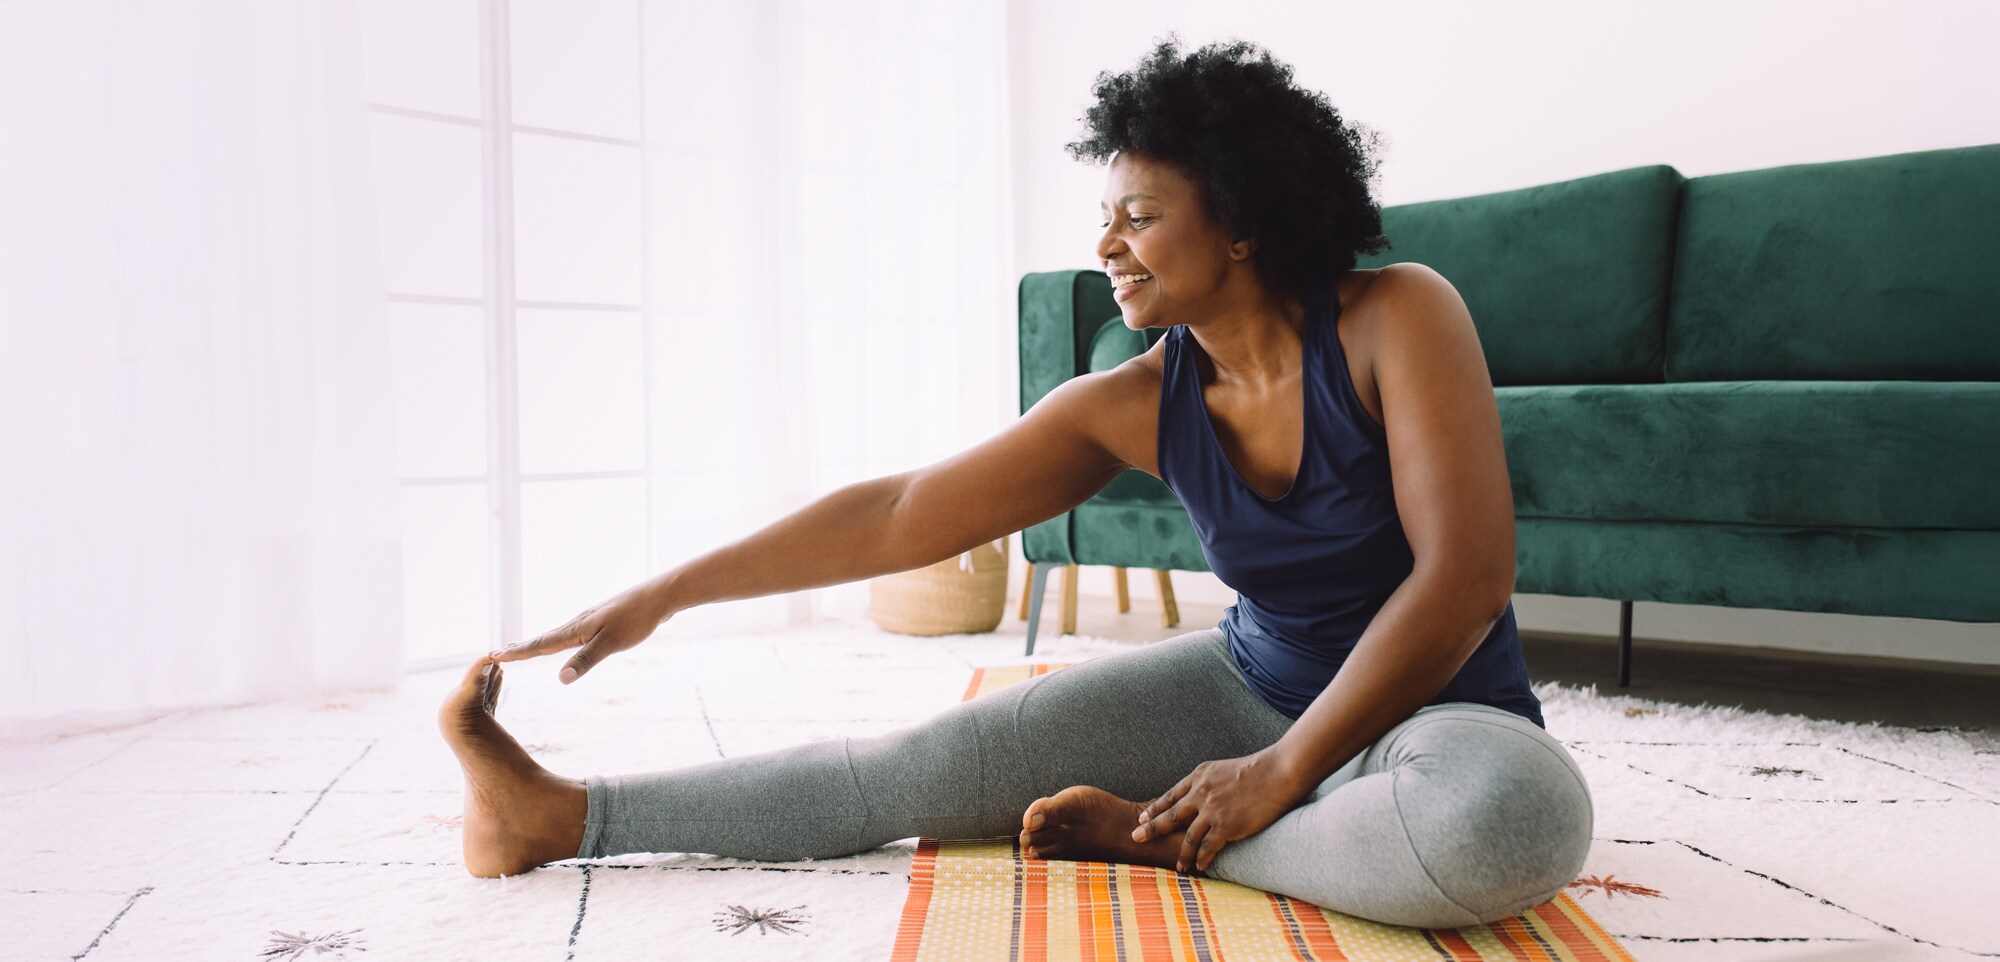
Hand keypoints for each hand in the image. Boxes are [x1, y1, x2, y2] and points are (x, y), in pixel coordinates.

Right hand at [486, 577, 674, 683]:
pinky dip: (558, 640)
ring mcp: (590, 621)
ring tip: (523, 648)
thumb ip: (586, 660)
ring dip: (537, 643)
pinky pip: (572, 633)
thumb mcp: (611, 644)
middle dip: (521, 648)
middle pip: (544, 638)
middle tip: (497, 653)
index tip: (494, 656)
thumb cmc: (636, 620)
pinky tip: (564, 641)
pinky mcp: (602, 621)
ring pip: (557, 635)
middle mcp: (578, 623)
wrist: (659, 596)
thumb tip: (561, 679)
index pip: (540, 645)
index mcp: (576, 630)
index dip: (518, 653)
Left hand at [1132, 747, 1307, 874]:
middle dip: (1151, 828)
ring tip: (1178, 866)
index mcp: (1199, 777)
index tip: (1142, 818)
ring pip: (1188, 837)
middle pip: (1170, 816)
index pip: (1171, 795)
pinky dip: (1202, 858)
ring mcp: (1212, 811)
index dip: (1156, 808)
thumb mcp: (1223, 769)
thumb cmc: (1257, 770)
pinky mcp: (1226, 826)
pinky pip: (1208, 847)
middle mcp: (1201, 794)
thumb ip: (1210, 782)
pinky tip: (1199, 866)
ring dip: (1182, 854)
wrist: (1277, 773)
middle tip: (1136, 838)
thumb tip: (1202, 792)